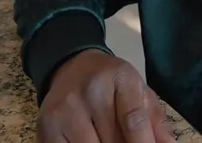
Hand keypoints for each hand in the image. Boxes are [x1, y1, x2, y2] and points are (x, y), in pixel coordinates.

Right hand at [37, 50, 174, 142]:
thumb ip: (155, 121)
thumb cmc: (112, 84)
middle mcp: (91, 90)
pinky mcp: (47, 125)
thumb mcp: (138, 91)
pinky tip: (89, 141)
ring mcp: (66, 108)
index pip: (134, 120)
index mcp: (120, 77)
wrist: (72, 66)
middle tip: (123, 139)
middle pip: (113, 141)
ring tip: (107, 139)